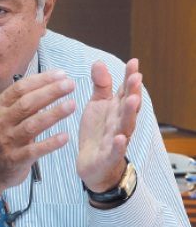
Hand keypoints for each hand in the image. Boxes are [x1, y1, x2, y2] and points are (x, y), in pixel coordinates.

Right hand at [0, 70, 75, 210]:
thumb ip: (17, 102)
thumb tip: (45, 84)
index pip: (20, 88)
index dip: (41, 80)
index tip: (60, 75)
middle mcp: (0, 122)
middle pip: (27, 103)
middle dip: (50, 92)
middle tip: (69, 84)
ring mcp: (7, 141)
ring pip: (32, 124)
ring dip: (53, 113)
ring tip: (71, 105)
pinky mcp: (15, 159)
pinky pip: (35, 150)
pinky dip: (50, 143)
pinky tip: (64, 137)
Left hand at [77, 59, 141, 192]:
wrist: (91, 164)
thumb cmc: (97, 132)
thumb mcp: (97, 105)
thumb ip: (101, 85)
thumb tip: (99, 62)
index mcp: (117, 110)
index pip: (126, 91)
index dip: (130, 78)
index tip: (133, 62)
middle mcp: (120, 123)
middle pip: (129, 106)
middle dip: (133, 92)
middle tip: (136, 77)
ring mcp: (117, 139)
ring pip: (126, 126)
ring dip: (130, 114)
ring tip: (132, 101)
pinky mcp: (108, 156)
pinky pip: (115, 150)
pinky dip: (119, 145)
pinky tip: (120, 138)